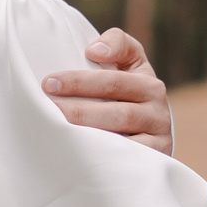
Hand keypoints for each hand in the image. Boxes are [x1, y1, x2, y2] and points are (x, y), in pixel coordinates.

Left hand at [43, 28, 171, 153]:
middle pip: (116, 112)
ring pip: (122, 139)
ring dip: (87, 134)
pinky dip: (102, 157)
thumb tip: (94, 50)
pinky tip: (77, 154)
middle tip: (46, 108)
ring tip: (57, 130)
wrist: (151, 138)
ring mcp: (158, 140)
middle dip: (78, 110)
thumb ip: (117, 44)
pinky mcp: (155, 162)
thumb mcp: (129, 66)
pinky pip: (126, 161)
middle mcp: (159, 112)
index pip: (114, 81)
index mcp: (149, 84)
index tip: (49, 82)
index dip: (81, 81)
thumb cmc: (128, 97)